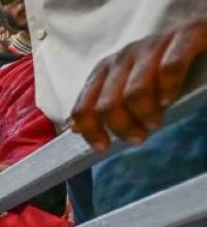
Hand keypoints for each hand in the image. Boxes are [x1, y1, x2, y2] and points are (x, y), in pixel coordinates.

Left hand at [71, 18, 206, 150]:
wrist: (195, 35)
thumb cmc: (158, 67)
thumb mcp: (125, 85)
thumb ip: (101, 105)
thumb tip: (75, 129)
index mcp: (106, 69)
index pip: (83, 107)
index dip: (91, 131)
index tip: (103, 147)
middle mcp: (124, 56)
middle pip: (108, 104)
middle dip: (121, 127)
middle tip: (138, 137)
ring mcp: (153, 45)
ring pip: (135, 91)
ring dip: (143, 114)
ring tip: (154, 123)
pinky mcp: (184, 37)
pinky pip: (169, 67)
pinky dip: (168, 88)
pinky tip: (169, 100)